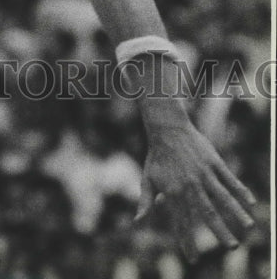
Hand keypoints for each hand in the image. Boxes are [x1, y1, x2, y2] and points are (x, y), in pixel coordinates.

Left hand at [137, 120, 255, 261]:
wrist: (166, 127)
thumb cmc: (156, 155)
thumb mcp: (147, 178)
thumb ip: (145, 201)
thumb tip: (137, 221)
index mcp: (173, 191)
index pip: (182, 221)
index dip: (187, 241)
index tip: (193, 259)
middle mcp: (190, 184)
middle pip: (208, 212)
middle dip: (221, 231)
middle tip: (232, 247)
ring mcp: (204, 173)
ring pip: (222, 196)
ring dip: (236, 212)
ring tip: (248, 228)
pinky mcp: (213, 162)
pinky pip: (229, 178)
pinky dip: (240, 190)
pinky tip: (250, 202)